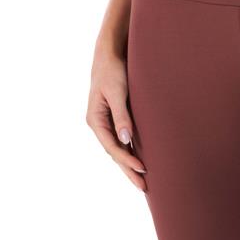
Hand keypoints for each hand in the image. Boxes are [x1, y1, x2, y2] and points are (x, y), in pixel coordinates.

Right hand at [87, 45, 148, 191]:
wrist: (109, 52)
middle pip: (114, 152)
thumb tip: (125, 140)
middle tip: (144, 187)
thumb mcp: (118, 92)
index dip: (127, 160)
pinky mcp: (113, 115)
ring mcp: (104, 121)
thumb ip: (121, 116)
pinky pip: (120, 138)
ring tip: (142, 179)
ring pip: (117, 147)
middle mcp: (98, 123)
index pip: (112, 147)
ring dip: (128, 163)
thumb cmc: (113, 70)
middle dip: (128, 170)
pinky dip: (129, 150)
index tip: (143, 169)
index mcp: (95, 119)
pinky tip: (137, 157)